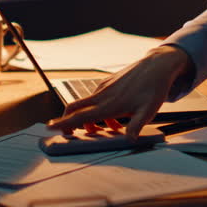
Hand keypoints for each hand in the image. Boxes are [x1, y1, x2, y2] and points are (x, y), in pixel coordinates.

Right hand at [46, 45, 193, 139]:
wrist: (157, 66)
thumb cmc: (153, 89)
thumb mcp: (148, 111)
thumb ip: (136, 126)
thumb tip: (129, 140)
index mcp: (109, 104)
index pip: (80, 116)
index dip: (63, 123)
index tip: (49, 127)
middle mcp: (102, 95)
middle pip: (74, 108)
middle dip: (67, 121)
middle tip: (70, 133)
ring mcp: (104, 88)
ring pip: (87, 105)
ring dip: (90, 118)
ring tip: (110, 128)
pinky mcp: (108, 83)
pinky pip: (96, 98)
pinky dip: (99, 109)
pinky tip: (116, 116)